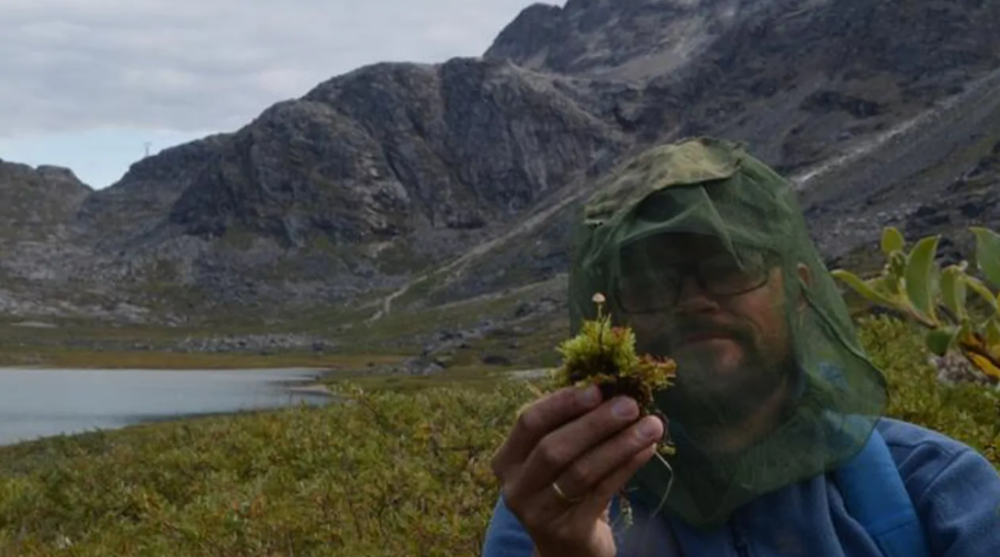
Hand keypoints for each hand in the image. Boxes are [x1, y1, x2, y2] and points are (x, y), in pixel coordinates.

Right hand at [490, 384, 664, 556]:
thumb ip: (571, 426)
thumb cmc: (562, 490)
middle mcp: (517, 488)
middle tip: (630, 404)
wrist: (566, 549)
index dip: (563, 403)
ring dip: (620, 444)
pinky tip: (647, 450)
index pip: (529, 423)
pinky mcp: (569, 531)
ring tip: (651, 425)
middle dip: (595, 423)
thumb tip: (611, 389)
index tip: (597, 388)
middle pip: (554, 447)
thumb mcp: (556, 458)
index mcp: (507, 460)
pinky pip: (602, 492)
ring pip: (581, 471)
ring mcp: (540, 513)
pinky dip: (627, 466)